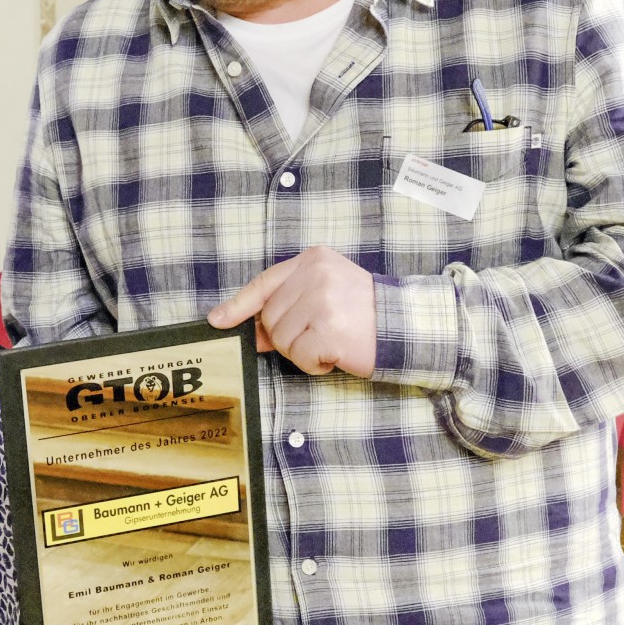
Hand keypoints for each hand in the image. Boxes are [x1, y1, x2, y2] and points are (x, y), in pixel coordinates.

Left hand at [209, 247, 375, 377]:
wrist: (405, 326)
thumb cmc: (364, 313)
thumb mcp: (325, 295)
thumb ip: (288, 306)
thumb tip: (248, 329)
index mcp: (313, 260)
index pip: (265, 283)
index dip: (238, 305)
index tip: (218, 320)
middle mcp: (316, 275)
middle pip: (270, 318)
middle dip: (287, 337)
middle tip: (318, 336)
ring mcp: (322, 301)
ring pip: (282, 340)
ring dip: (302, 352)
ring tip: (330, 343)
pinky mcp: (329, 330)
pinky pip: (299, 357)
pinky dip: (314, 364)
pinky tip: (336, 354)